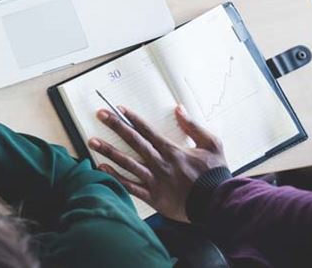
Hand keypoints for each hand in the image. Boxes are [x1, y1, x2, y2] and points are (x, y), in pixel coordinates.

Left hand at [88, 105, 227, 221]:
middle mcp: (160, 163)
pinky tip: (101, 168)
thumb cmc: (215, 175)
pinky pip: (130, 186)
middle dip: (115, 126)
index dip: (131, 118)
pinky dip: (115, 177)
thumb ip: (193, 126)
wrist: (219, 203)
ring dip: (109, 151)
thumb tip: (179, 108)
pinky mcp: (153, 197)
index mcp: (172, 150)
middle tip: (100, 114)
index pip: (147, 130)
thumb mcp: (212, 144)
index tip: (118, 109)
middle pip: (133, 141)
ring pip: (127, 162)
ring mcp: (155, 180)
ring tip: (92, 141)